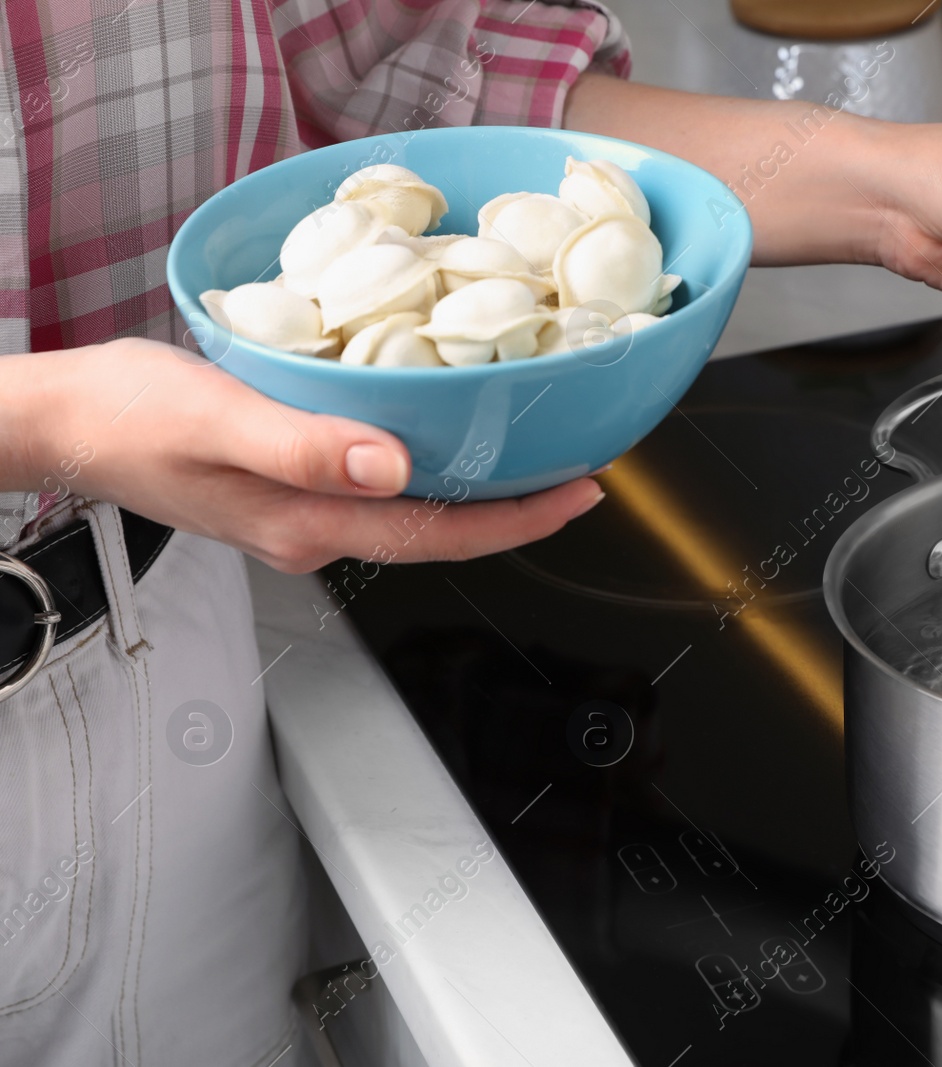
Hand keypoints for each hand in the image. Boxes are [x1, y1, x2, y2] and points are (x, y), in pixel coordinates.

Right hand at [6, 339, 604, 572]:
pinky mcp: (290, 489)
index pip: (439, 534)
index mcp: (308, 522)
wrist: (66, 421)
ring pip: (415, 514)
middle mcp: (314, 530)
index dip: (518, 520)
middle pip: (440, 532)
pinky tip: (449, 437)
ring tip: (535, 456)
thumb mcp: (218, 418)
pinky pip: (381, 489)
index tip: (579, 494)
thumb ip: (305, 446)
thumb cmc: (126, 415)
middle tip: (581, 474)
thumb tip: (391, 467)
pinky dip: (430, 470)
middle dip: (516, 510)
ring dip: (478, 491)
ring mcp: (303, 515)